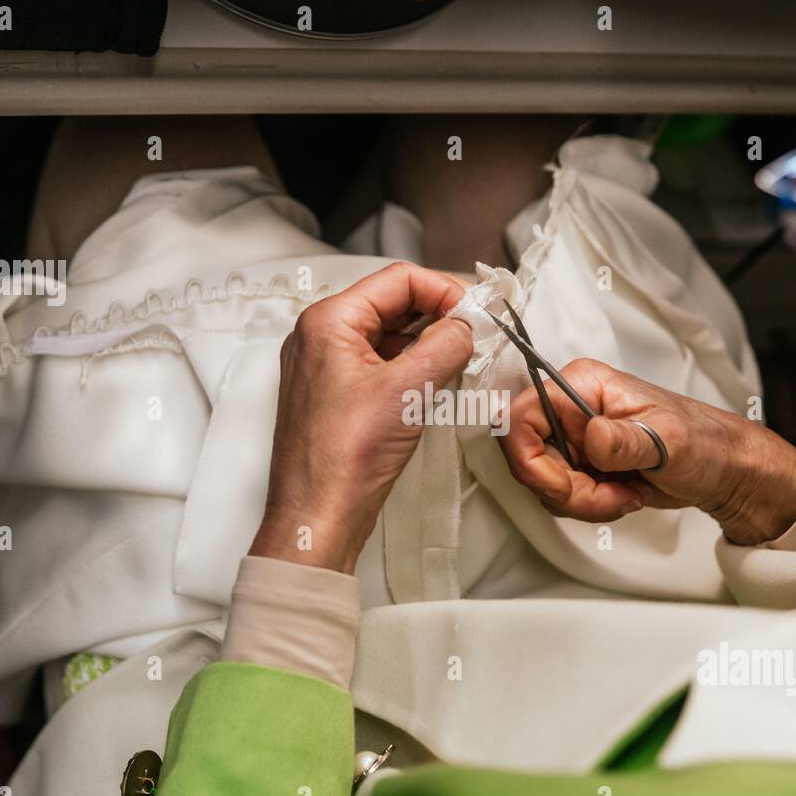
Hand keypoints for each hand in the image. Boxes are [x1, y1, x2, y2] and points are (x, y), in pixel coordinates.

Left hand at [249, 263, 472, 572]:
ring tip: (461, 360)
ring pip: (389, 334)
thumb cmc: (344, 458)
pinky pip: (380, 363)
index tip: (476, 314)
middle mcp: (320, 337)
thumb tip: (466, 326)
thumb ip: (444, 346)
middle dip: (438, 315)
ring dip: (427, 342)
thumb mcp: (408, 391)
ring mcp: (326, 367)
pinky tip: (436, 382)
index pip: (398, 280)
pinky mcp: (336, 395)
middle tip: (477, 335)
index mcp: (328, 322)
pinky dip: (411, 366)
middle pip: (393, 303)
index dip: (444, 291)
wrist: (318, 515)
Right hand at [497, 358, 795, 543]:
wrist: (722, 471)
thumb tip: (592, 437)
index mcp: (583, 385)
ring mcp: (575, 439)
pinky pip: (561, 496)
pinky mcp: (581, 466)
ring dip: (583, 502)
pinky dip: (590, 508)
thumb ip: (627, 440)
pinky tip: (622, 497)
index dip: (532, 460)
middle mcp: (571, 408)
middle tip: (610, 496)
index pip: (522, 417)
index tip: (563, 486)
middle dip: (568, 490)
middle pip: (531, 458)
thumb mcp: (669, 440)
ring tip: (624, 494)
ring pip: (545, 482)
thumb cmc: (704, 442)